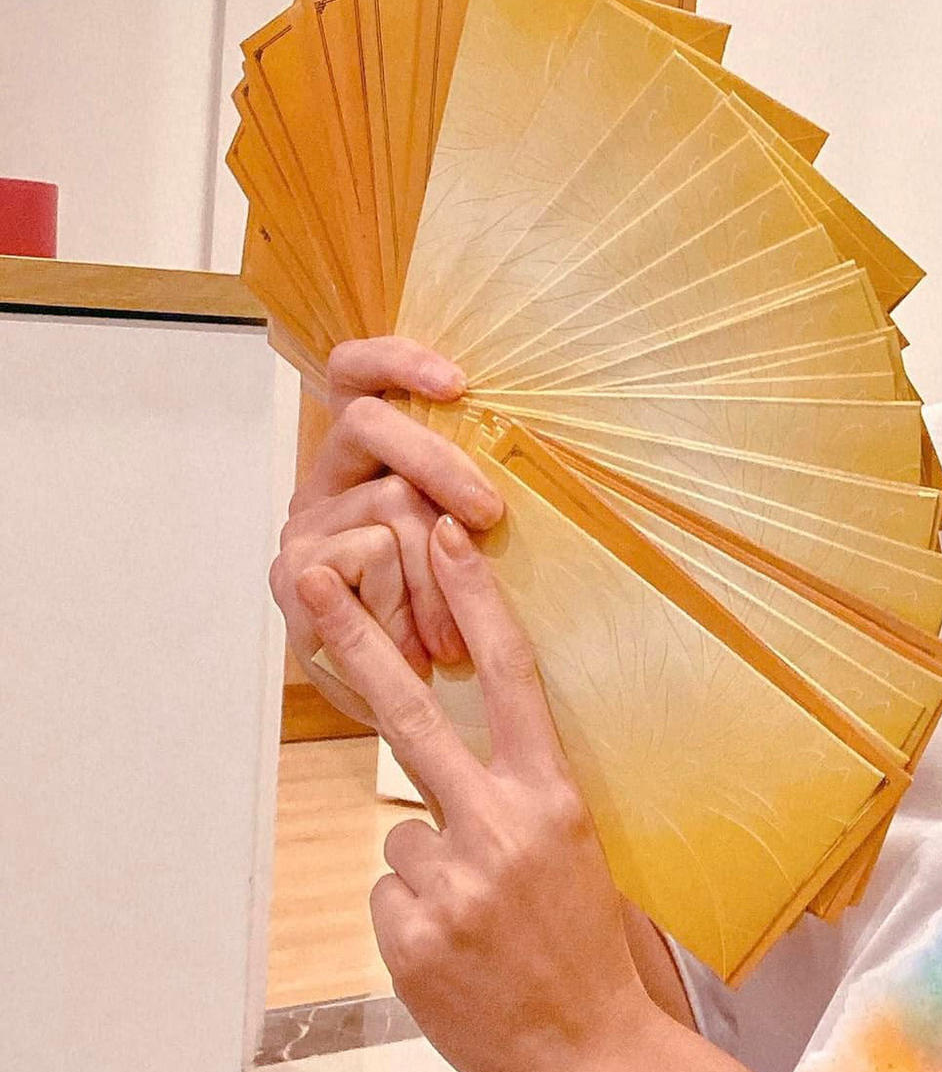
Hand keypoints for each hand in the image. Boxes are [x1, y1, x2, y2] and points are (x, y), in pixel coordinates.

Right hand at [270, 337, 504, 692]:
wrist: (406, 712)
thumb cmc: (453, 618)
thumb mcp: (471, 544)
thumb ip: (472, 493)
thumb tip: (518, 446)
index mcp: (367, 456)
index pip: (356, 372)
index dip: (398, 360)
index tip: (458, 383)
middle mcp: (327, 481)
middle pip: (369, 424)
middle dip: (440, 462)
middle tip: (491, 516)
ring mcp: (305, 527)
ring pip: (386, 499)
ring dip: (438, 571)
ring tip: (456, 637)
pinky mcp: (293, 575)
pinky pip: (369, 557)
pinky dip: (407, 605)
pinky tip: (419, 648)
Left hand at [295, 512, 652, 1071]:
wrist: (594, 1054)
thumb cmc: (588, 951)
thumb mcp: (574, 857)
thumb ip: (512, 809)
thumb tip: (427, 792)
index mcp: (554, 800)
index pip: (511, 681)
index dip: (477, 603)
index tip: (446, 538)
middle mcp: (501, 828)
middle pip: (413, 716)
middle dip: (356, 639)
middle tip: (310, 577)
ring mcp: (452, 883)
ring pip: (403, 835)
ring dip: (429, 869)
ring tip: (484, 920)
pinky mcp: (411, 937)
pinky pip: (392, 895)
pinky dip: (415, 918)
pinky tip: (461, 950)